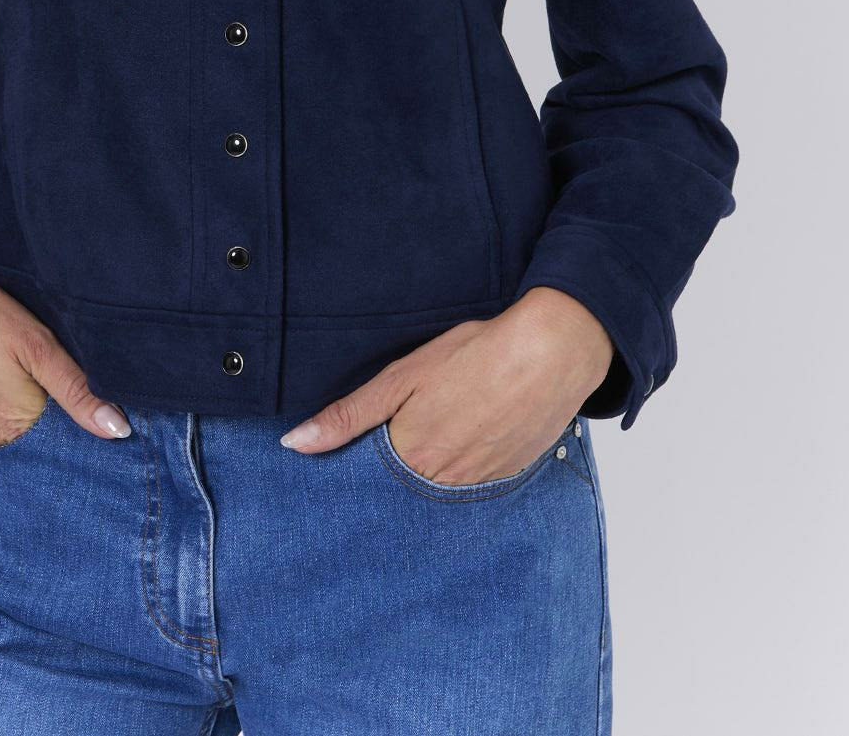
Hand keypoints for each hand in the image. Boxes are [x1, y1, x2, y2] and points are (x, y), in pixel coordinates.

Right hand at [0, 234, 132, 444]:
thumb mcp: (35, 344)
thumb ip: (76, 389)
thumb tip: (117, 430)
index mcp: (17, 426)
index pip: (69, 442)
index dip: (89, 422)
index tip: (108, 407)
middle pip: (42, 439)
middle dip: (62, 420)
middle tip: (71, 383)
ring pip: (17, 429)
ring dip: (34, 412)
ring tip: (39, 378)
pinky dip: (6, 404)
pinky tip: (8, 378)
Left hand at [276, 287, 613, 482]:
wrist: (553, 352)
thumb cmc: (476, 354)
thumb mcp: (403, 376)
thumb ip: (349, 415)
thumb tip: (295, 444)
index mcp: (411, 457)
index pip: (367, 487)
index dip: (352, 480)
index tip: (335, 482)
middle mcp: (444, 483)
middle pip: (402, 496)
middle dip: (388, 486)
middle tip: (383, 462)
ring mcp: (479, 485)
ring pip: (437, 495)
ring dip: (424, 483)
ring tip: (426, 450)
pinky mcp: (508, 479)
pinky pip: (472, 490)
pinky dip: (460, 476)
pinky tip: (463, 448)